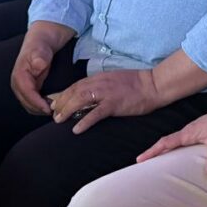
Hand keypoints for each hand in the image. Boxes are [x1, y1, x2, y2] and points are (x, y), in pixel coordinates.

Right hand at [10, 32, 56, 114]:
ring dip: (40, 109)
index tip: (48, 108)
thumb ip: (39, 57)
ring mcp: (22, 87)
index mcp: (19, 75)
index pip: (27, 94)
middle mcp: (18, 83)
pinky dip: (41, 106)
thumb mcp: (41, 49)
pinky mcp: (29, 88)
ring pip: (29, 105)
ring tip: (55, 110)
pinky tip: (52, 105)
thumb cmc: (41, 44)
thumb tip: (38, 66)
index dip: (37, 103)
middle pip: (27, 103)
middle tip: (55, 111)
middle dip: (39, 109)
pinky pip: (33, 102)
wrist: (41, 40)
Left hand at [47, 69, 162, 134]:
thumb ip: (102, 85)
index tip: (55, 103)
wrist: (154, 85)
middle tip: (53, 114)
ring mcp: (107, 93)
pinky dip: (84, 121)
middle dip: (61, 102)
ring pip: (81, 99)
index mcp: (101, 77)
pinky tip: (76, 129)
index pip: (77, 84)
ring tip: (58, 120)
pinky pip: (95, 113)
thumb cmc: (137, 84)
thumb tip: (91, 94)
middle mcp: (101, 82)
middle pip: (75, 91)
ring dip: (67, 110)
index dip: (64, 94)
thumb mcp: (116, 80)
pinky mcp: (114, 104)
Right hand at [137, 102, 206, 173]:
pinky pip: (183, 143)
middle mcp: (188, 132)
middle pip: (166, 143)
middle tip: (142, 165)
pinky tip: (179, 158)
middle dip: (154, 153)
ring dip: (164, 152)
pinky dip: (176, 150)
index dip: (152, 151)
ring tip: (157, 165)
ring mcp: (193, 132)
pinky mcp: (199, 133)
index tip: (139, 159)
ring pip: (174, 143)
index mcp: (188, 133)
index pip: (166, 142)